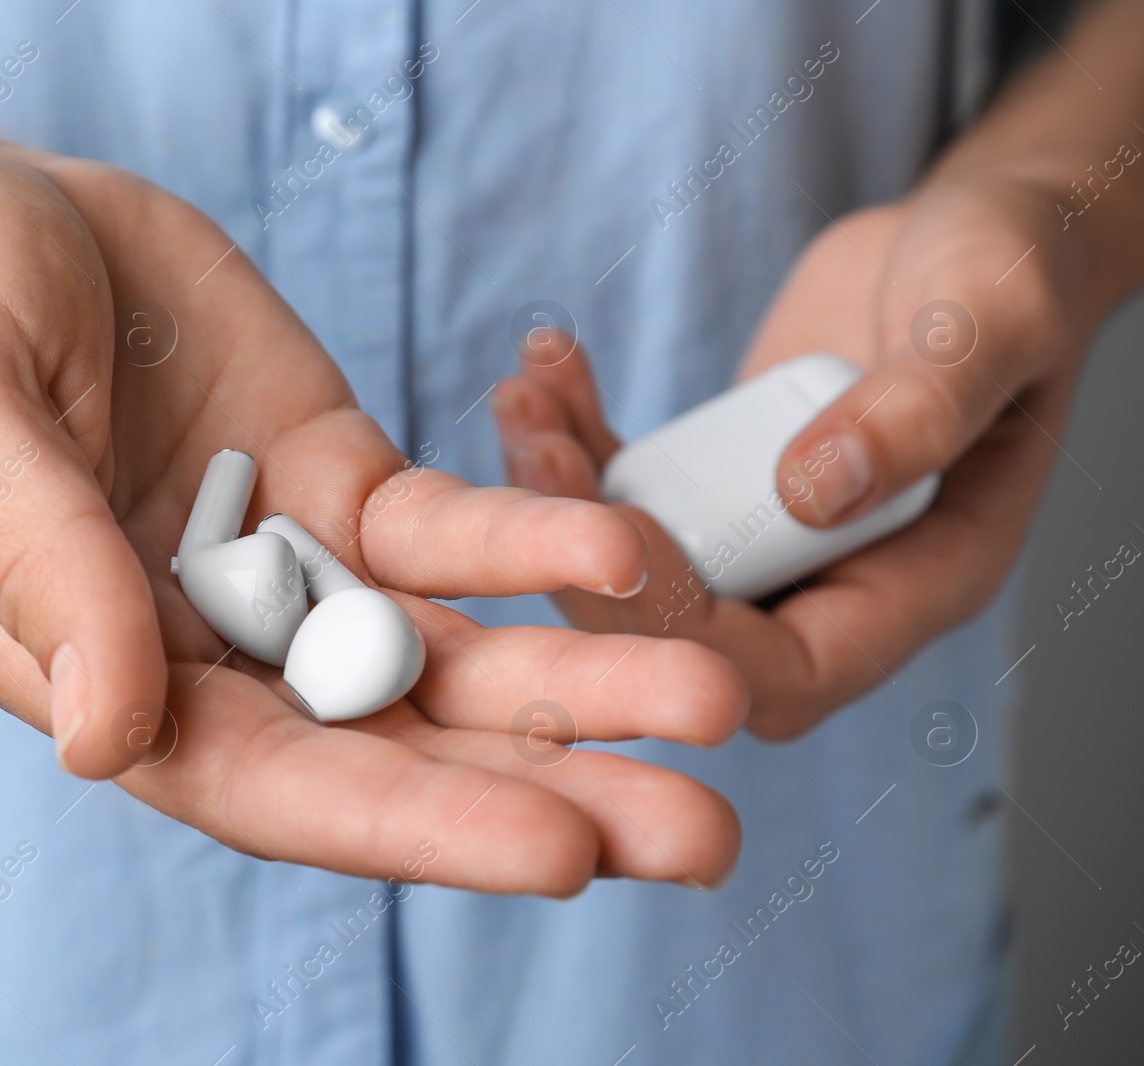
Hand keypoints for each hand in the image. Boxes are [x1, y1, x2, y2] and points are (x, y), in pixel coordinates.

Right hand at [0, 144, 746, 894]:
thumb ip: (32, 569)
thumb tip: (105, 742)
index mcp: (102, 674)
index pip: (268, 786)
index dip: (410, 825)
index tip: (558, 852)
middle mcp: (212, 652)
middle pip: (393, 751)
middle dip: (544, 789)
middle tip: (698, 833)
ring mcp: (289, 569)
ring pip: (451, 655)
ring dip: (582, 682)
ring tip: (712, 704)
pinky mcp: (344, 483)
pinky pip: (449, 528)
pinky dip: (529, 538)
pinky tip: (616, 546)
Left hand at [491, 174, 1090, 737]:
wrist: (976, 236)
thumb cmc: (1012, 274)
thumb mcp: (989, 324)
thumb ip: (919, 410)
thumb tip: (810, 490)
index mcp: (921, 581)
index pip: (789, 669)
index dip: (695, 634)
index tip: (626, 538)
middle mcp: (832, 577)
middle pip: (688, 633)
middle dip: (594, 565)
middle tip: (535, 469)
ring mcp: (768, 534)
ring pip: (640, 560)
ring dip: (564, 493)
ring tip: (523, 403)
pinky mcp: (721, 482)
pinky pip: (633, 485)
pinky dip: (580, 437)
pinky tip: (543, 370)